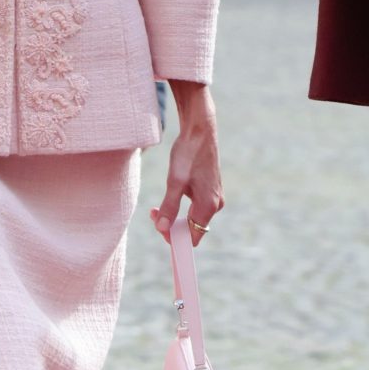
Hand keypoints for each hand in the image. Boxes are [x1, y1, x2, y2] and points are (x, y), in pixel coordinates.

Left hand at [149, 81, 222, 246]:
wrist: (199, 131)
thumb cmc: (188, 154)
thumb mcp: (174, 181)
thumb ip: (169, 206)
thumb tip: (163, 228)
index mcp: (208, 206)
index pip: (193, 237)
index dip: (175, 238)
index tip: (158, 228)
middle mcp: (214, 205)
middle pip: (191, 228)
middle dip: (171, 224)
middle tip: (153, 212)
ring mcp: (213, 197)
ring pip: (191, 217)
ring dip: (173, 215)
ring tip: (157, 205)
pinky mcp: (209, 190)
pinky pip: (193, 207)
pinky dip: (179, 206)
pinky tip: (170, 194)